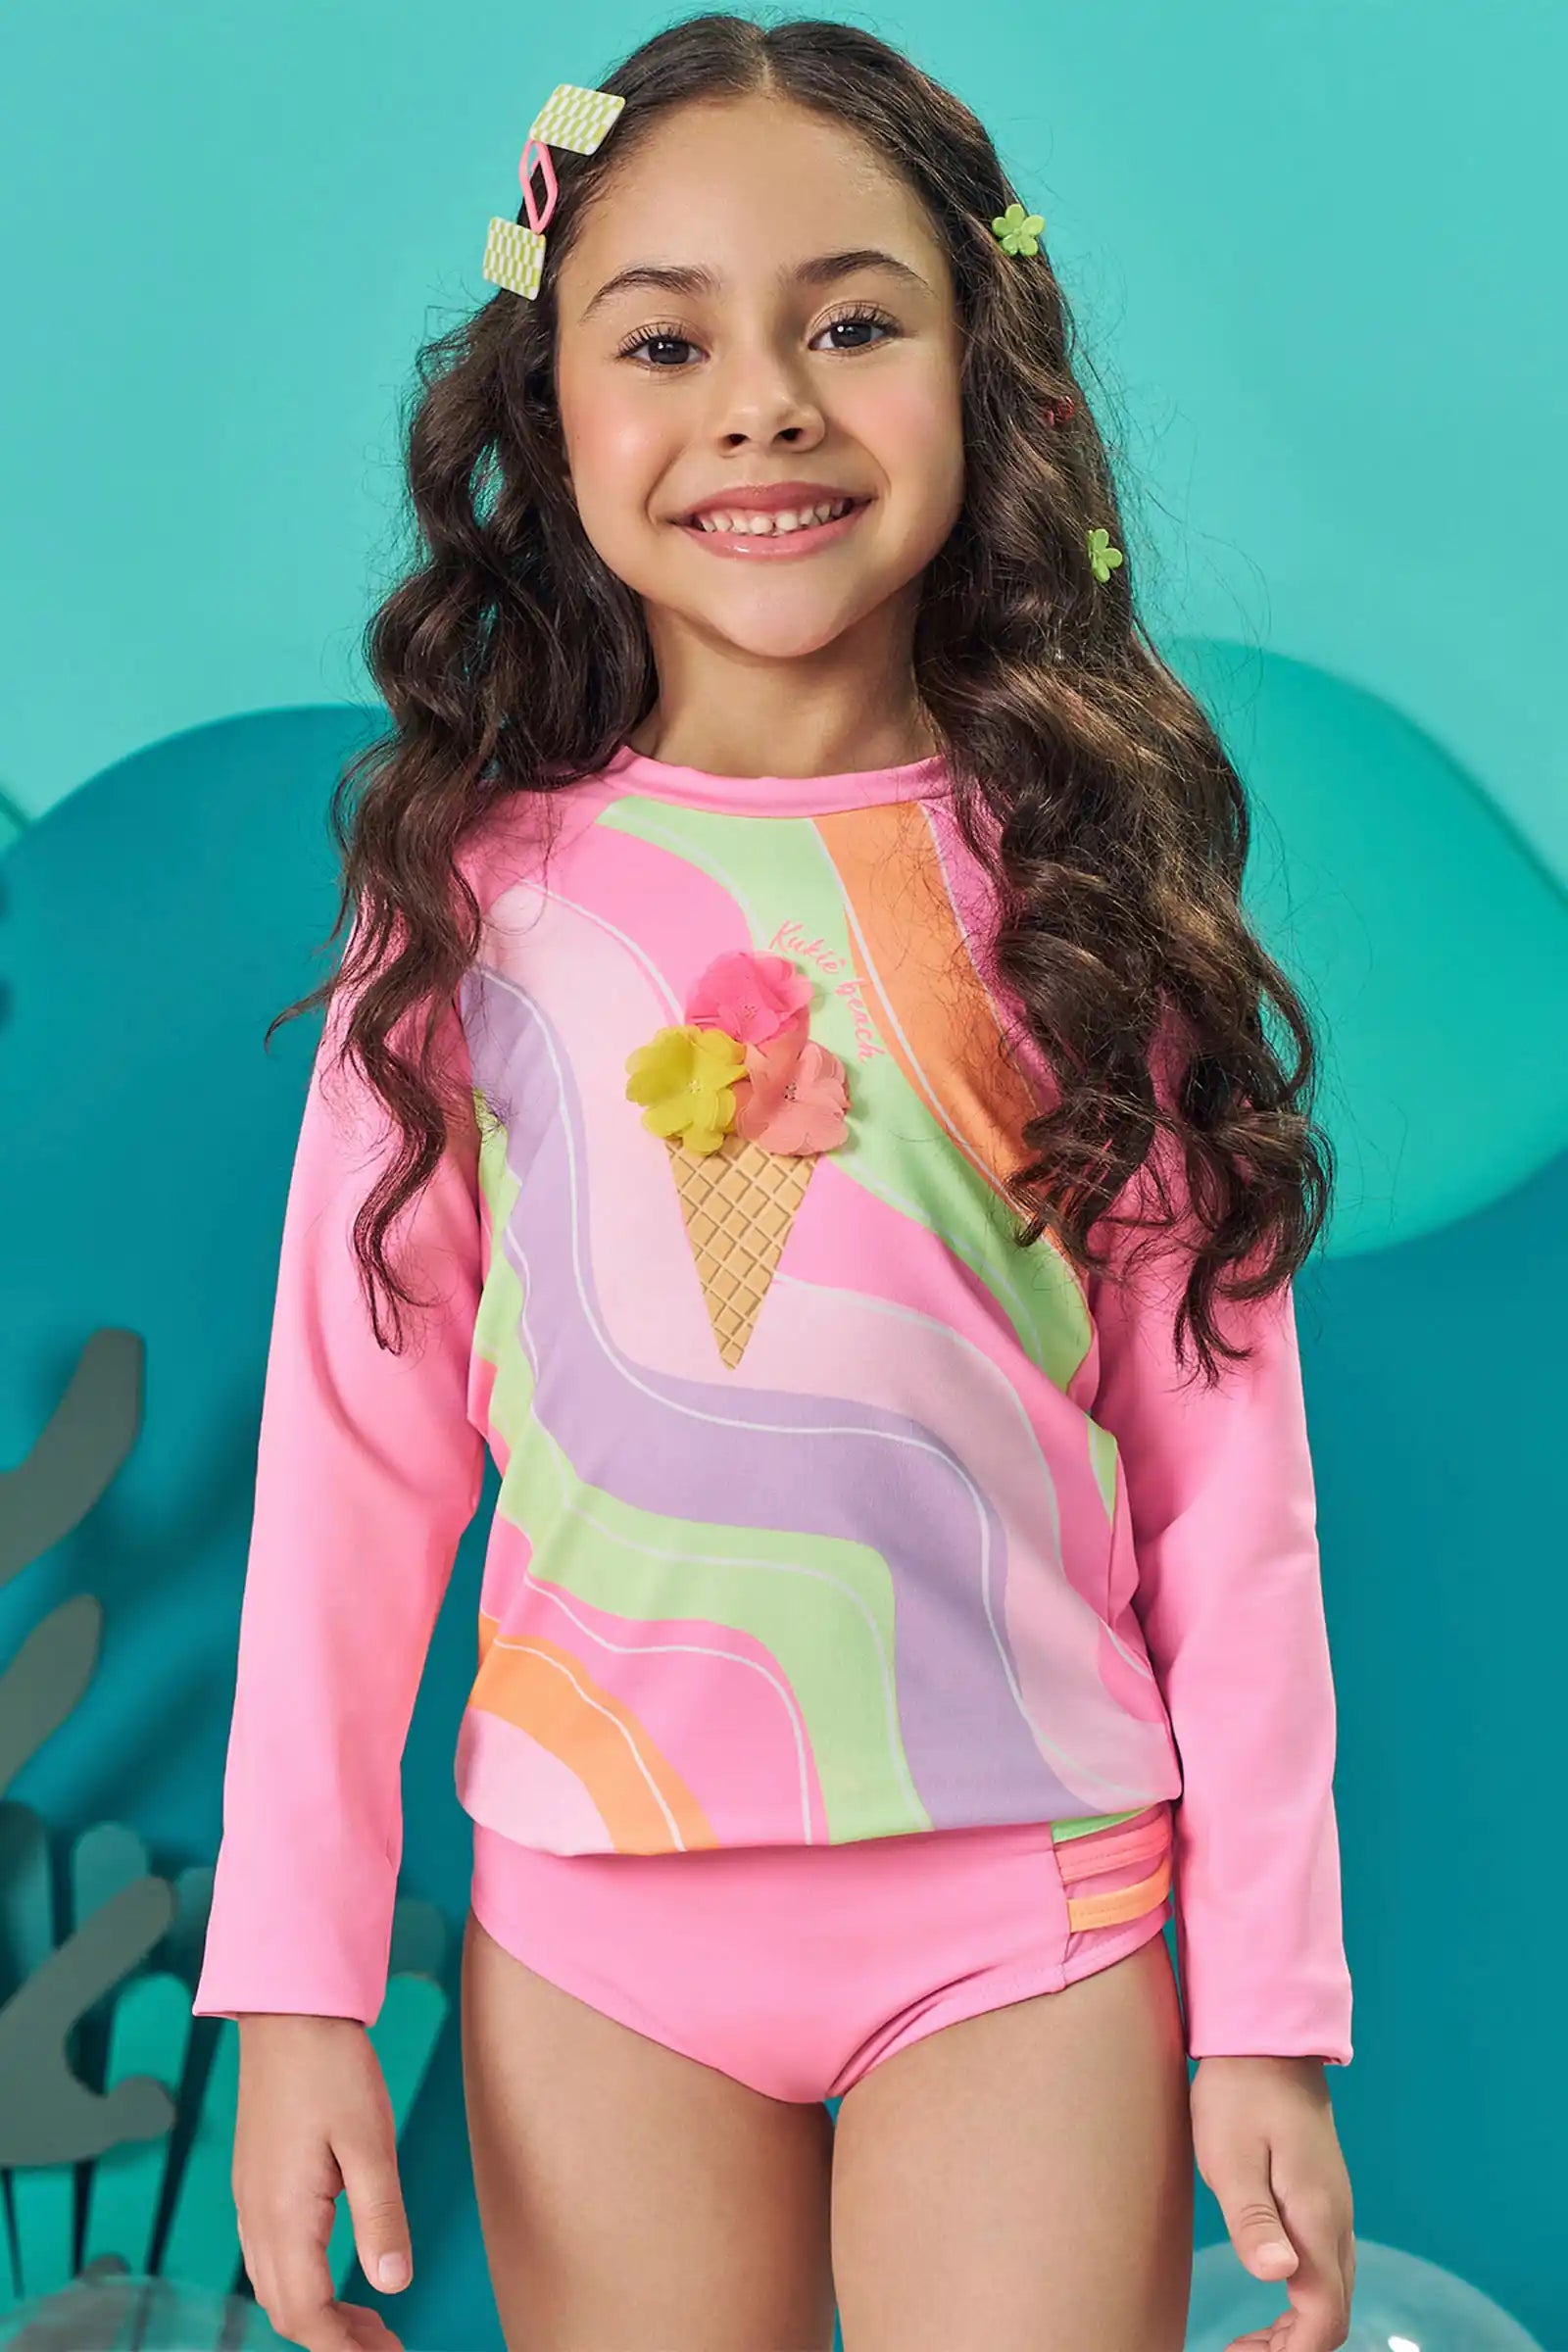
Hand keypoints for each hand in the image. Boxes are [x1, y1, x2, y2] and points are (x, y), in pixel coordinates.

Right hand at [232, 2013, 411, 2349]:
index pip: (306, 2312)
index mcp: (283, 2214)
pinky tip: (336, 2272)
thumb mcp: (370, 2142)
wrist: (287, 2011)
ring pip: (274, 2284)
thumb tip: (394, 2284)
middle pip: (285, 2308)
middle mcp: (256, 2215)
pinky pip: (269, 2254)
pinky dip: (301, 2281)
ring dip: (317, 2314)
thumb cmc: (331, 2068)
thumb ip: (381, 2217)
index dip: (344, 2348)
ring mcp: (250, 2198)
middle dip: (333, 2340)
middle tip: (386, 2346)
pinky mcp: (255, 2180)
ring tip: (369, 2321)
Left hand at [1189, 2054, 1355, 2350]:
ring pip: (1331, 2291)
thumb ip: (1254, 2220)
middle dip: (1291, 2348)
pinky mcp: (1322, 2196)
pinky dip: (1302, 2297)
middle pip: (1332, 2313)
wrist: (1266, 2038)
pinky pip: (1326, 2265)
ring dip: (1296, 2326)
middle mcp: (1336, 2221)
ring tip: (1247, 2341)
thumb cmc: (1239, 2094)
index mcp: (1317, 2219)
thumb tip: (1279, 2278)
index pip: (1323, 2315)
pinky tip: (1270, 2291)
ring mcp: (1334, 2208)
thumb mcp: (1231, 2157)